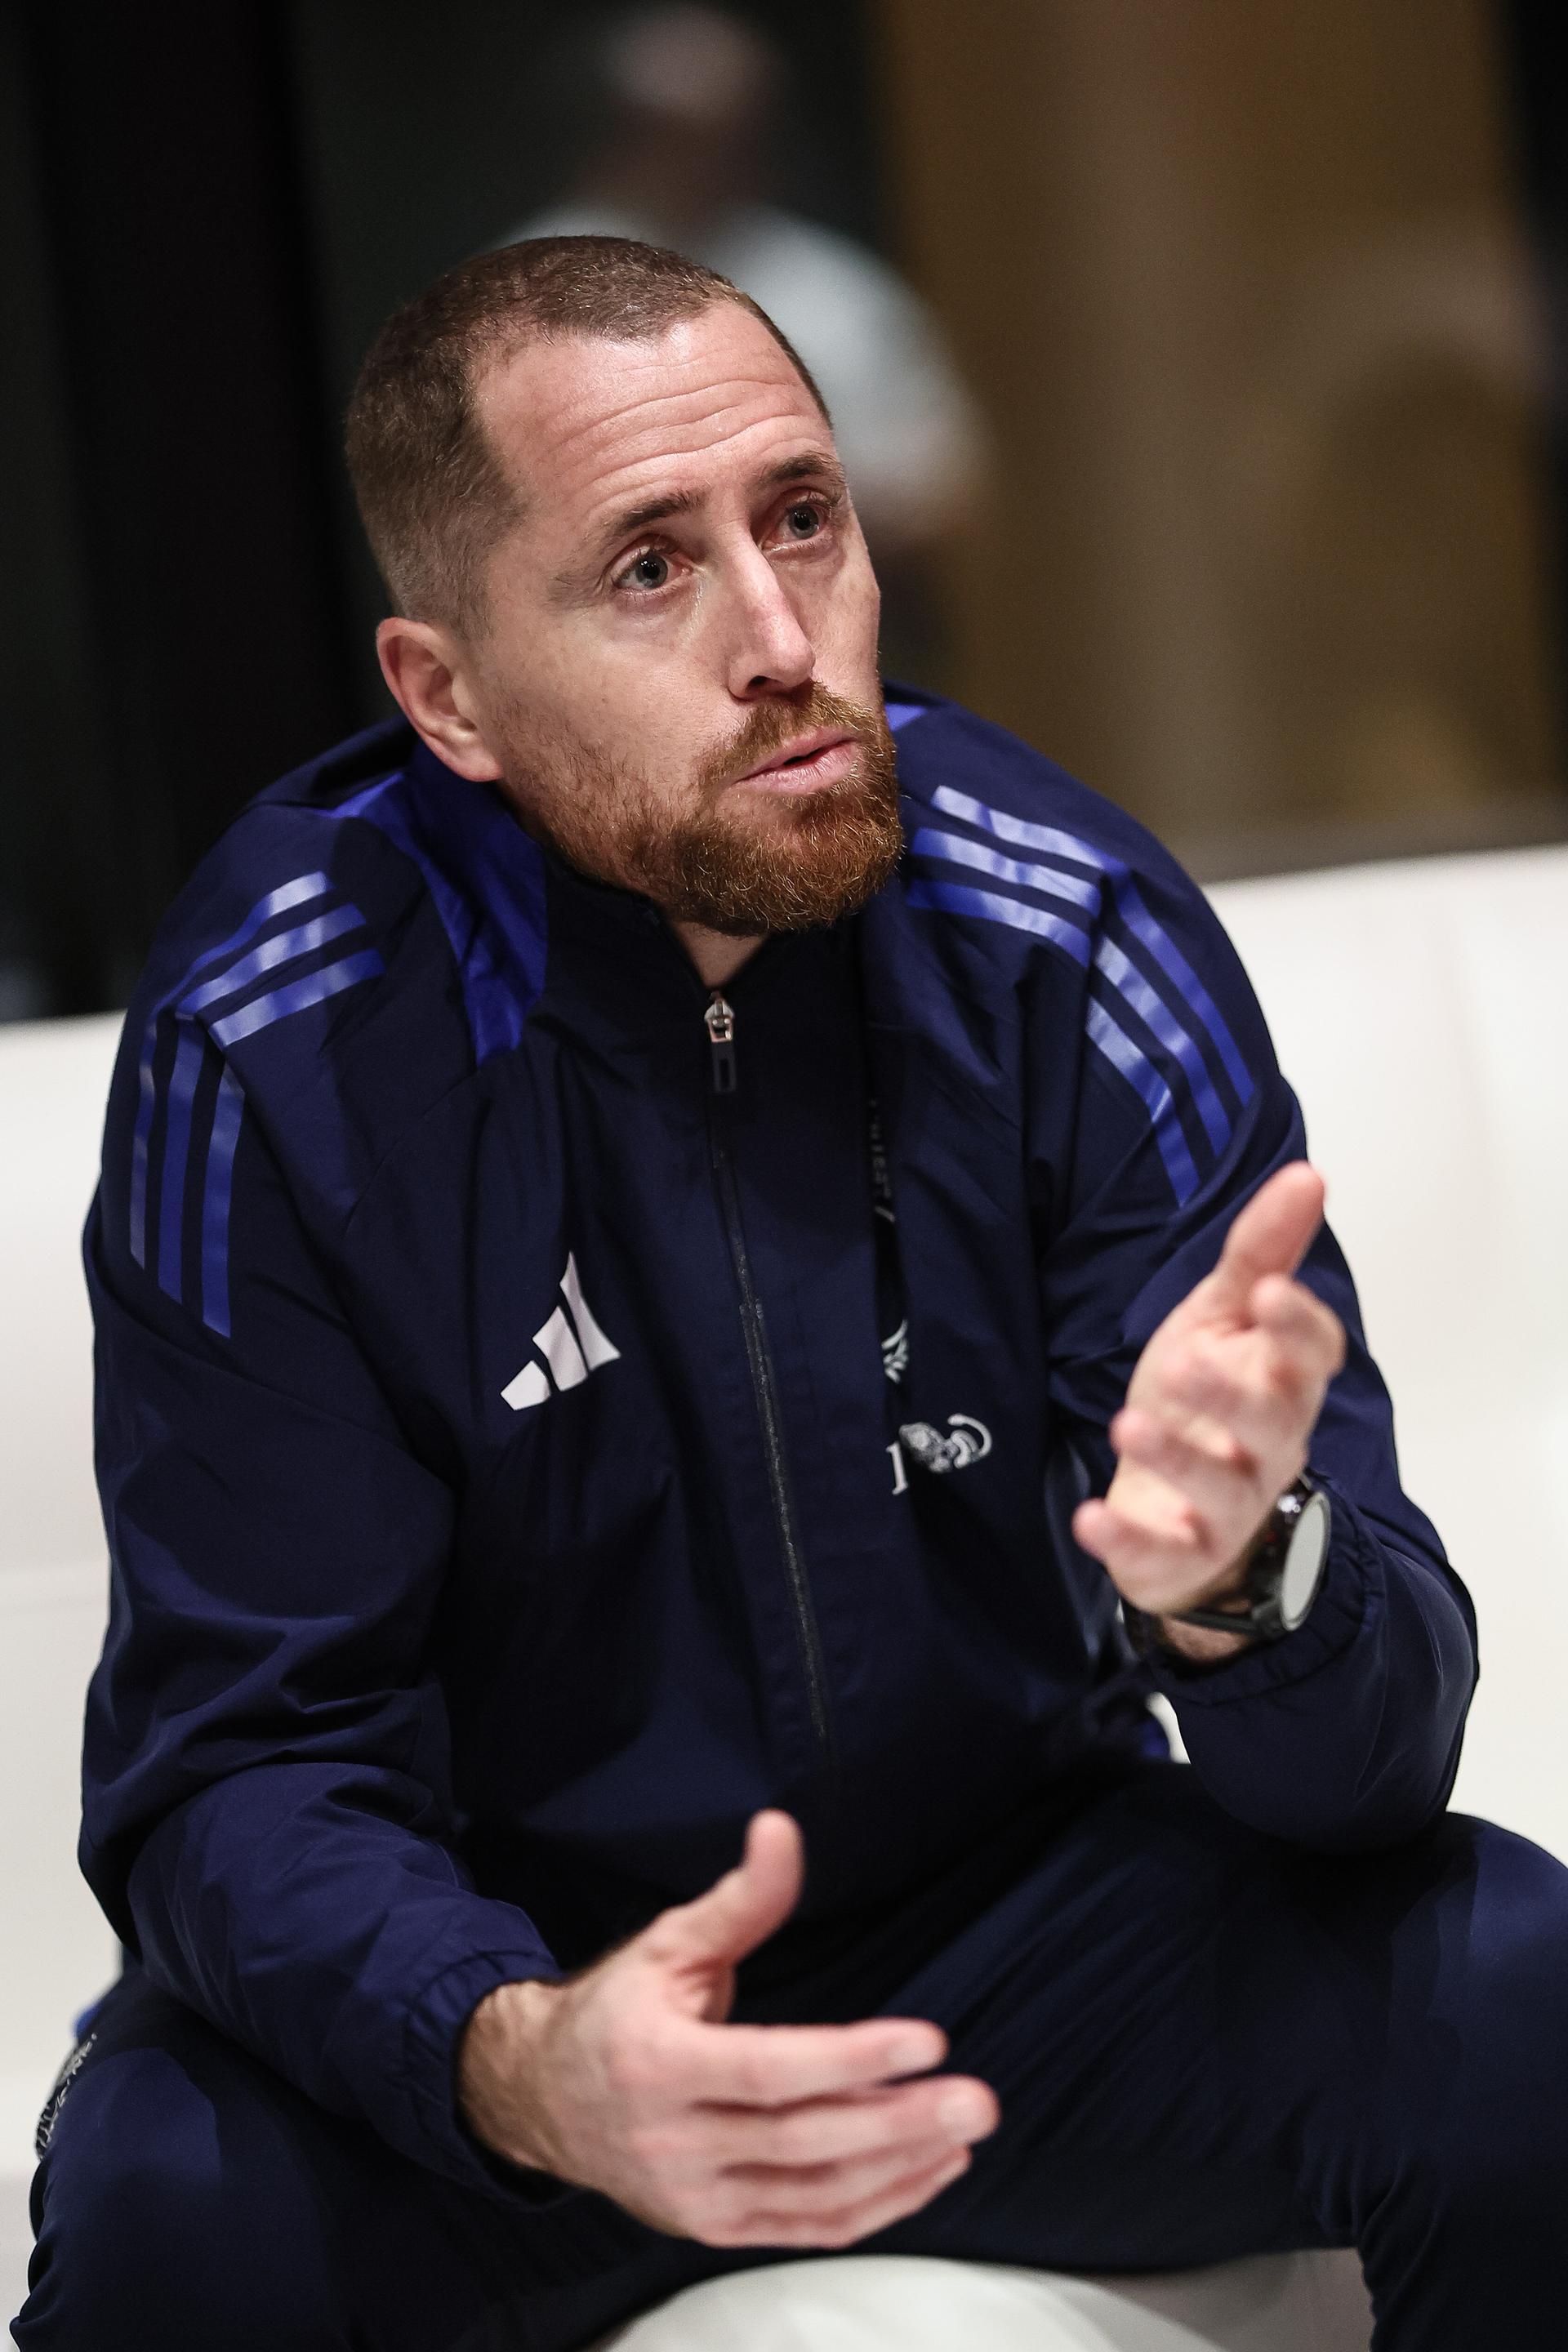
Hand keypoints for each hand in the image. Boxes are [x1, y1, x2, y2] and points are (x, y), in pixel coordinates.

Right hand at [459, 1810, 998, 2246]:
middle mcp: (675, 2142)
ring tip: (965, 2134)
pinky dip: (875, 2207)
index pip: (767, 2070)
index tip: (928, 2041)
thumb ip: (738, 1900)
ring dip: (899, 2169)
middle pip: (803, 2141)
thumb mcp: (667, 1944)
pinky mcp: (716, 2227)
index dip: (850, 2058)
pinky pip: (806, 2227)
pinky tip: (927, 2171)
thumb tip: (783, 1829)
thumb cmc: (616, 2011)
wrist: (542, 2102)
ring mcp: (695, 2198)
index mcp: (658, 2064)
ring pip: (814, 2196)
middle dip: (899, 2122)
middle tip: (976, 2100)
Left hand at [1072, 1162, 1345, 1661]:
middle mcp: (1268, 1445)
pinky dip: (1126, 1538)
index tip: (1270, 1290)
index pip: (1310, 1355)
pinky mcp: (1182, 1552)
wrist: (1178, 1505)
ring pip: (1217, 1487)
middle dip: (1232, 1394)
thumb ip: (1261, 1253)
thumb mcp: (1222, 1320)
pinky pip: (1161, 1551)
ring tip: (1127, 1424)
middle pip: (1271, 1423)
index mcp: (1281, 1381)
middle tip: (1184, 1362)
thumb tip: (1307, 1175)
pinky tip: (1092, 1518)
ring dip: (1175, 1458)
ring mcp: (1228, 1505)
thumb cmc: (1207, 1402)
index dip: (1297, 1325)